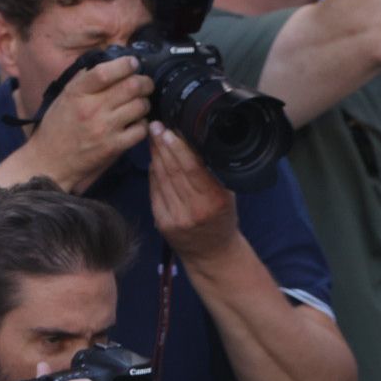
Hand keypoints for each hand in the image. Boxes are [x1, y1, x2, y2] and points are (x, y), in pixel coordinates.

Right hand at [24, 56, 152, 191]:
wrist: (50, 161)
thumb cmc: (57, 127)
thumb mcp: (64, 98)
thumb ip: (84, 82)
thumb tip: (108, 66)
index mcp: (76, 92)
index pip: (105, 72)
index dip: (125, 65)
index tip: (134, 63)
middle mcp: (91, 108)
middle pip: (130, 87)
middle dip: (144, 82)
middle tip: (146, 84)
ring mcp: (105, 128)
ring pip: (140, 106)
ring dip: (145, 103)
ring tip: (140, 104)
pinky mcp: (114, 146)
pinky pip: (141, 129)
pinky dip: (144, 124)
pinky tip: (138, 123)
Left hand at [150, 122, 237, 261]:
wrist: (213, 254)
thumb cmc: (222, 221)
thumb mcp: (227, 197)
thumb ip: (212, 175)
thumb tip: (192, 144)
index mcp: (215, 201)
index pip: (193, 168)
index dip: (178, 147)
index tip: (169, 130)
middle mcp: (195, 209)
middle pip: (173, 170)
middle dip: (163, 145)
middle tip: (156, 126)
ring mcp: (176, 217)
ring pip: (161, 178)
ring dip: (155, 155)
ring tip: (153, 138)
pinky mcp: (162, 222)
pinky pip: (155, 190)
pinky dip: (153, 172)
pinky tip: (154, 159)